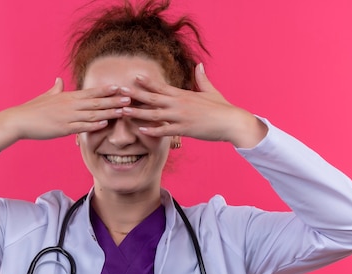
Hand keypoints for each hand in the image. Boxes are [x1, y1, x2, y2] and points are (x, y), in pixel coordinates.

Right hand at [0, 78, 128, 153]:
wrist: (20, 120)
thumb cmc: (33, 109)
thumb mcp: (46, 96)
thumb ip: (55, 89)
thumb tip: (59, 80)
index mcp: (68, 96)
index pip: (92, 92)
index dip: (107, 90)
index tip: (121, 87)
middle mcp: (71, 104)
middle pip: (97, 101)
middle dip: (115, 99)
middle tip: (131, 98)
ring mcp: (68, 116)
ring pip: (93, 113)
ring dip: (110, 111)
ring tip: (124, 111)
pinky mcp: (63, 127)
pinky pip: (82, 125)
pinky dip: (94, 124)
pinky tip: (105, 123)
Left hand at [119, 64, 266, 147]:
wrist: (232, 122)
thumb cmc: (222, 108)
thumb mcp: (211, 90)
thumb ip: (202, 78)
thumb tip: (199, 65)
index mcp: (183, 94)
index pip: (161, 86)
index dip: (147, 82)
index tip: (134, 77)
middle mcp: (179, 103)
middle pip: (153, 97)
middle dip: (135, 95)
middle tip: (119, 92)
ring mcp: (181, 116)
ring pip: (154, 114)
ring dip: (137, 113)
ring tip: (123, 111)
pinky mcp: (185, 129)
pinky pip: (165, 130)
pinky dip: (153, 130)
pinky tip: (141, 130)